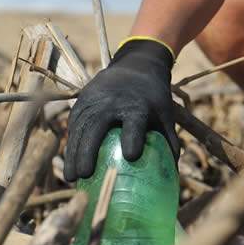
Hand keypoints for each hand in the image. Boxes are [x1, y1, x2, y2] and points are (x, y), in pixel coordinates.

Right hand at [64, 39, 178, 181]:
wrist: (134, 66)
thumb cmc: (152, 98)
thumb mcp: (165, 115)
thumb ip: (169, 142)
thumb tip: (173, 176)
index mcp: (137, 104)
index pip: (134, 121)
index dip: (132, 137)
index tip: (131, 156)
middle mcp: (112, 101)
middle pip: (97, 126)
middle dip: (89, 151)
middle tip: (85, 175)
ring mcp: (93, 100)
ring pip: (80, 128)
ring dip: (73, 154)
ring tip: (72, 178)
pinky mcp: (81, 101)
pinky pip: (73, 126)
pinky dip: (70, 146)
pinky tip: (70, 166)